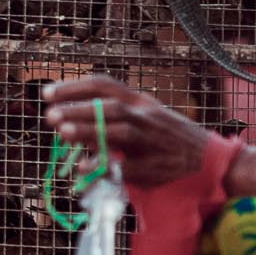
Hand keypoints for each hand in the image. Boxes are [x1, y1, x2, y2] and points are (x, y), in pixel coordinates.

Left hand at [42, 75, 211, 188]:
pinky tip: (83, 168)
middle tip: (51, 115)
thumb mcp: (143, 117)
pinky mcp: (156, 166)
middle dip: (79, 109)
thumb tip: (66, 122)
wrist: (208, 159)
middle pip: (111, 107)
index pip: (105, 86)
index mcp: (140, 101)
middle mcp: (146, 116)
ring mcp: (153, 141)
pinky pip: (128, 165)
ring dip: (91, 131)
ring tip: (63, 132)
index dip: (74, 87)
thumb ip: (109, 118)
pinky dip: (106, 165)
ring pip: (121, 131)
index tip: (47, 94)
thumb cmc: (166, 137)